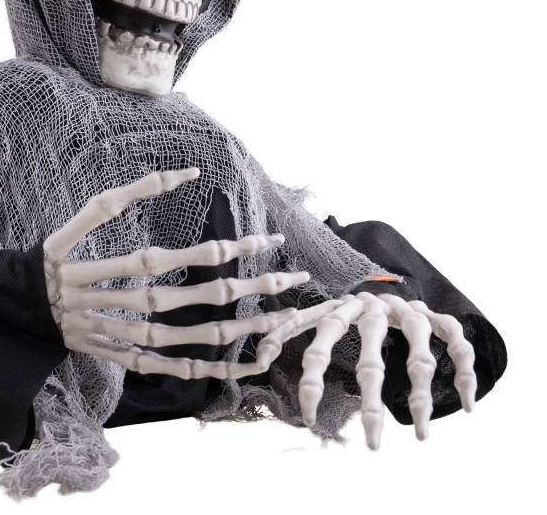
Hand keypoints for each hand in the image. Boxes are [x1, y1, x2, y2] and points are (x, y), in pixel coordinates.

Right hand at [43, 167, 314, 378]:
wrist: (17, 305)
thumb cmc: (50, 254)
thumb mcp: (75, 220)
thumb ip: (124, 194)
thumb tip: (184, 172)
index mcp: (92, 268)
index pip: (157, 261)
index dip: (204, 252)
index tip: (254, 241)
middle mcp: (103, 304)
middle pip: (175, 301)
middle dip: (234, 289)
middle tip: (287, 280)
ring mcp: (108, 334)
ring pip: (172, 338)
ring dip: (226, 332)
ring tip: (275, 323)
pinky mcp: (111, 354)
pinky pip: (156, 366)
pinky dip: (194, 368)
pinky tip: (232, 368)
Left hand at [297, 292, 476, 447]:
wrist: (386, 281)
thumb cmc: (347, 310)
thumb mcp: (316, 315)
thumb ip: (286, 330)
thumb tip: (257, 357)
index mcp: (341, 309)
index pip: (321, 341)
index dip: (313, 379)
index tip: (310, 418)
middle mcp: (375, 310)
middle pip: (372, 355)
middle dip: (372, 400)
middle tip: (373, 444)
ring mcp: (408, 312)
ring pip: (419, 353)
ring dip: (422, 395)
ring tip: (420, 433)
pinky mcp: (436, 317)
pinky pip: (456, 342)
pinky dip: (466, 372)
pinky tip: (468, 404)